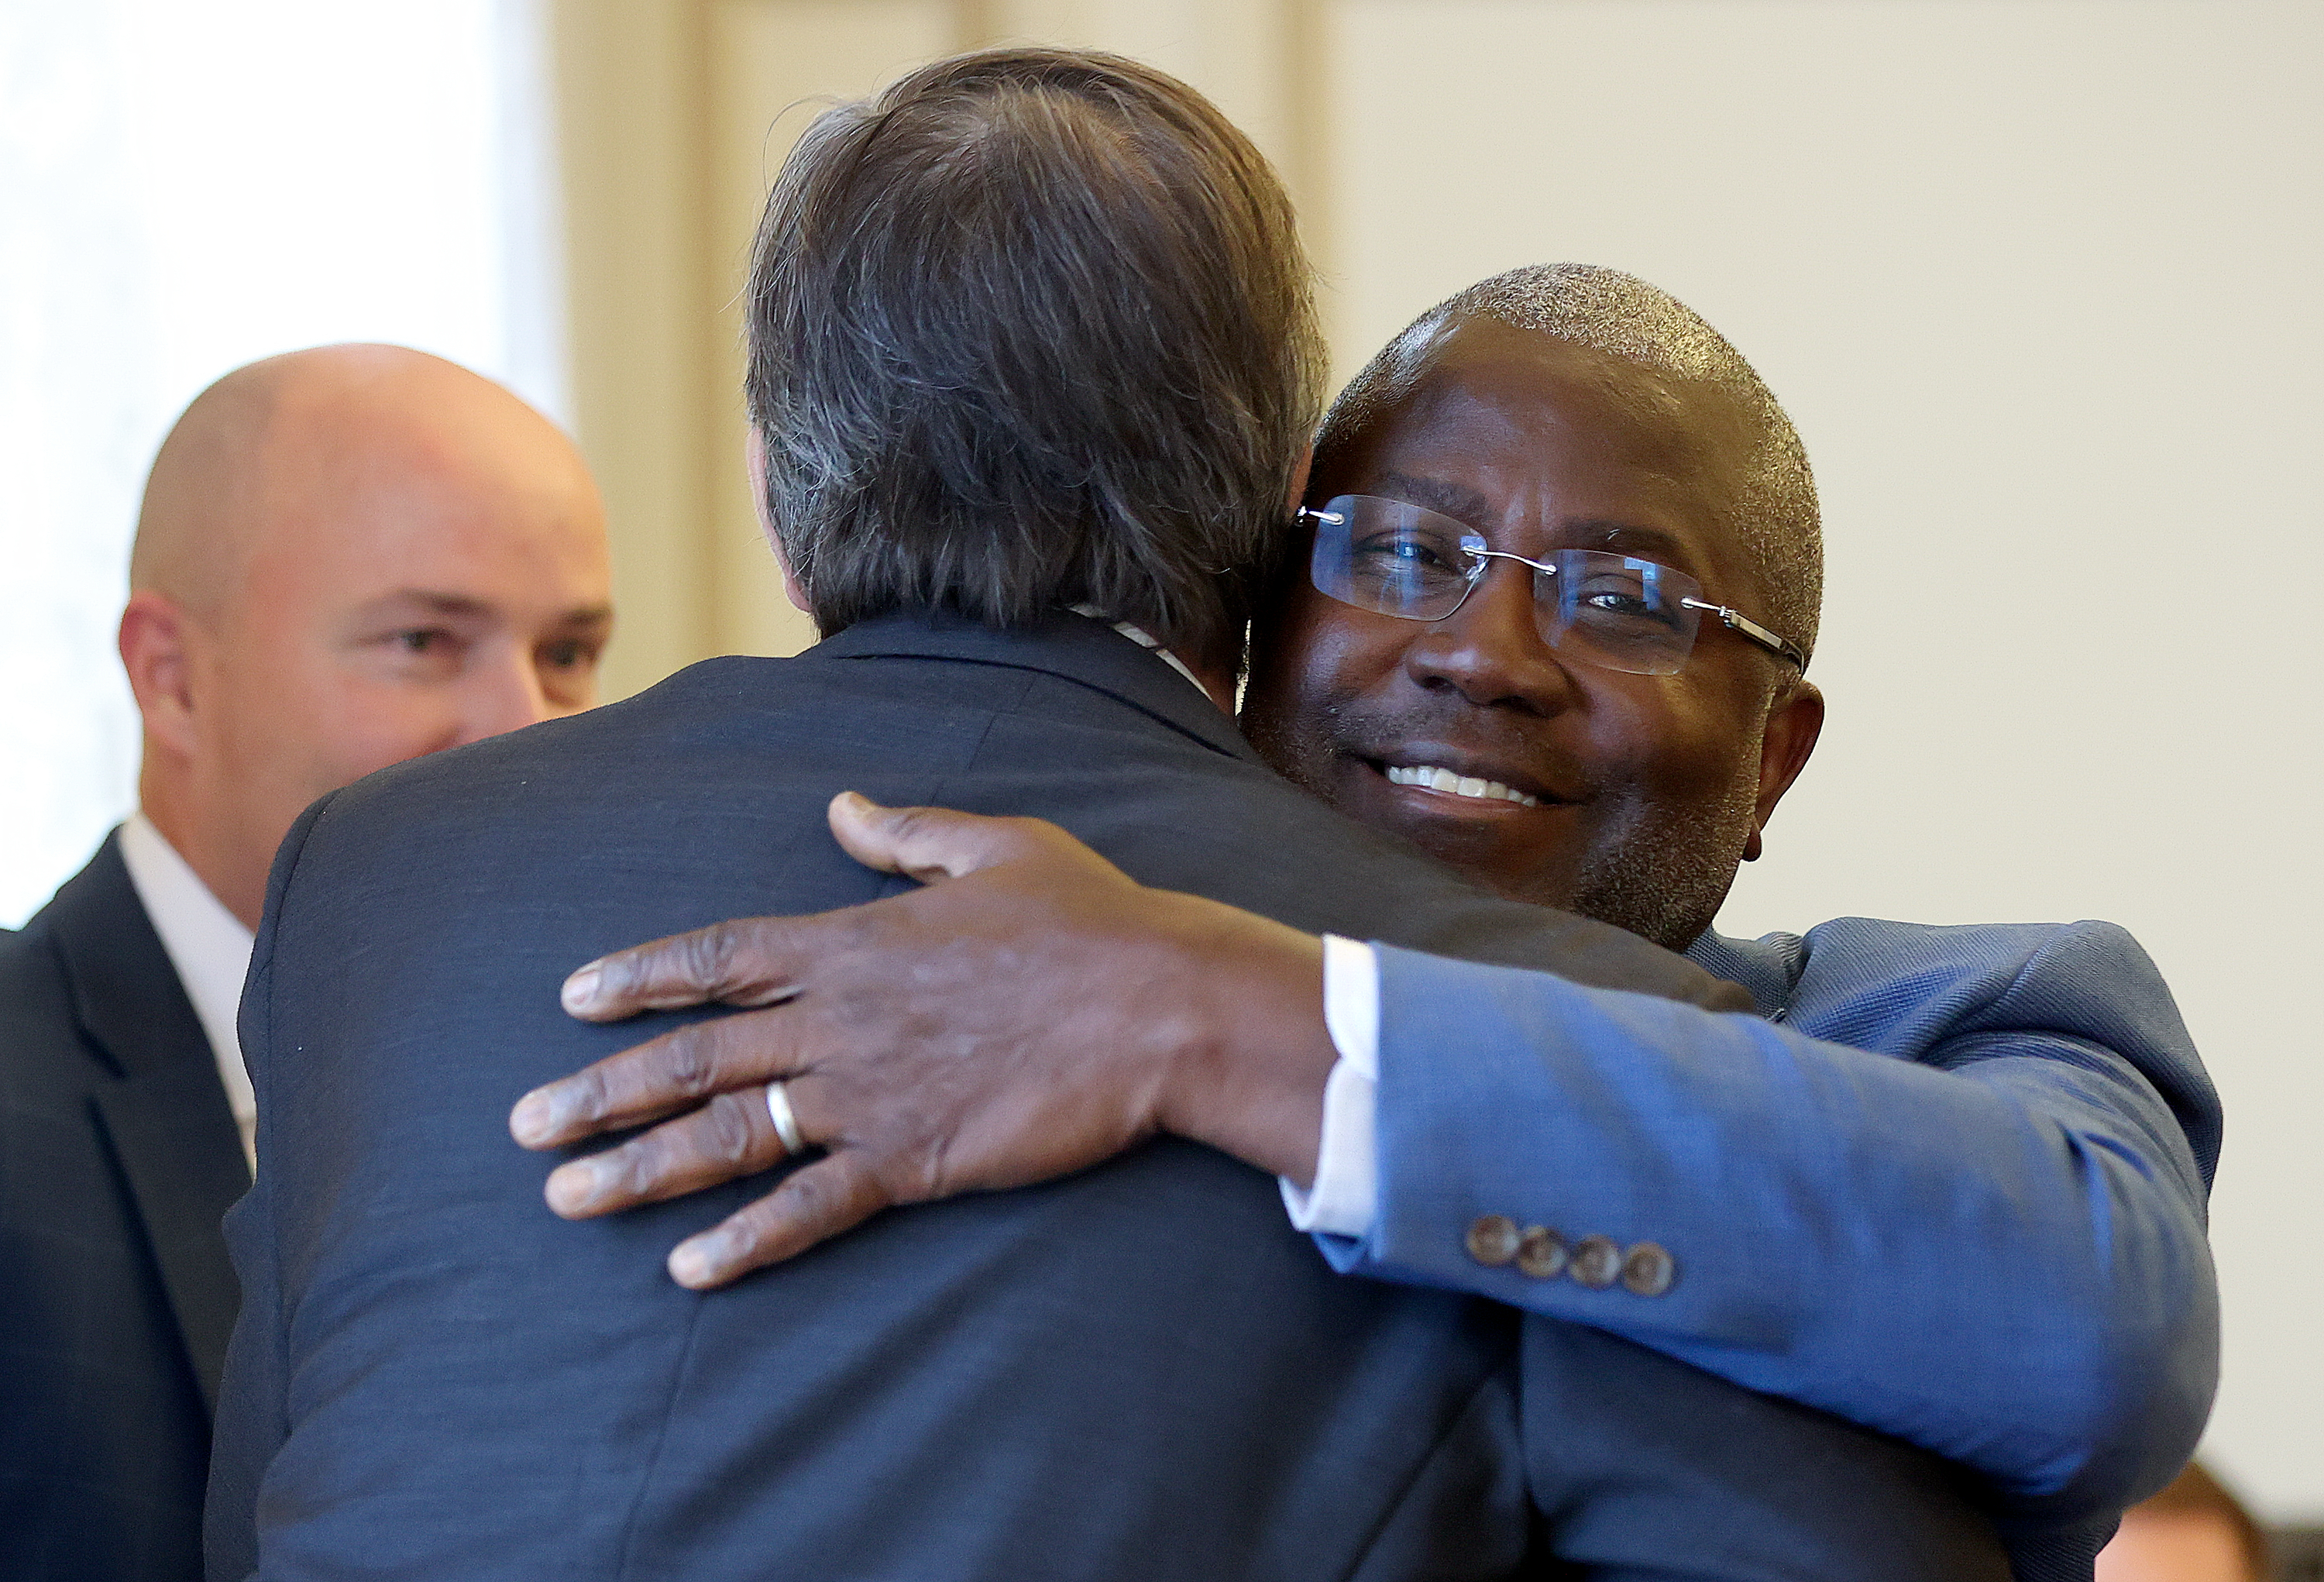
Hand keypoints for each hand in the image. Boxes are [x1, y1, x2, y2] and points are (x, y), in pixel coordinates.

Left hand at [509, 793, 1336, 1289]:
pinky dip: (747, 1241)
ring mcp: (868, 1095)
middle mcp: (840, 1020)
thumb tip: (841, 805)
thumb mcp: (995, 845)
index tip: (572, 997)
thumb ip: (905, 831)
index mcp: (853, 941)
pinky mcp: (913, 1159)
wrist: (1157, 1003)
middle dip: (600, 1091)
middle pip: (694, 1057)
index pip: (718, 957)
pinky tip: (690, 1270)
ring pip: (728, 1137)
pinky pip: (811, 1208)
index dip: (639, 976)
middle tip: (525, 1125)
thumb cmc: (1088, 919)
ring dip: (639, 1170)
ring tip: (568, 1198)